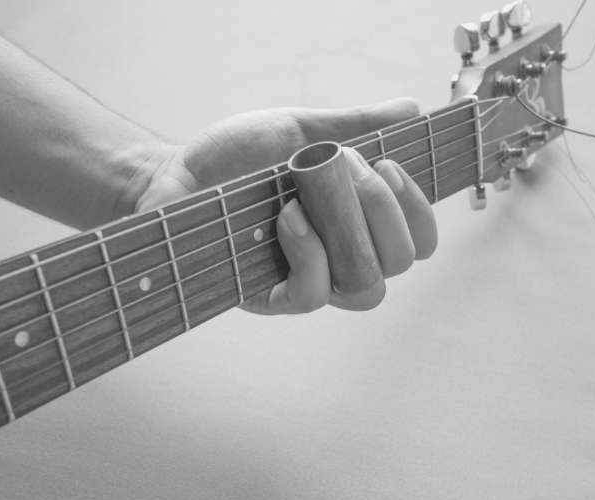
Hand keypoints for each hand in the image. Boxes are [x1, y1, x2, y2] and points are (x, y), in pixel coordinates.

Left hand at [136, 98, 436, 313]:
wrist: (176, 175)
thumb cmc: (234, 158)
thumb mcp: (299, 130)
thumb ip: (355, 124)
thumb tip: (409, 108)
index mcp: (353, 222)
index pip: (414, 241)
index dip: (418, 213)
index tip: (390, 167)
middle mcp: (338, 256)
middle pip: (396, 263)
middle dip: (385, 212)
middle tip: (355, 171)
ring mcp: (306, 280)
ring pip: (365, 290)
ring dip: (354, 233)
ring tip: (315, 194)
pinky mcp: (271, 297)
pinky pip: (311, 295)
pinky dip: (310, 252)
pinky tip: (289, 217)